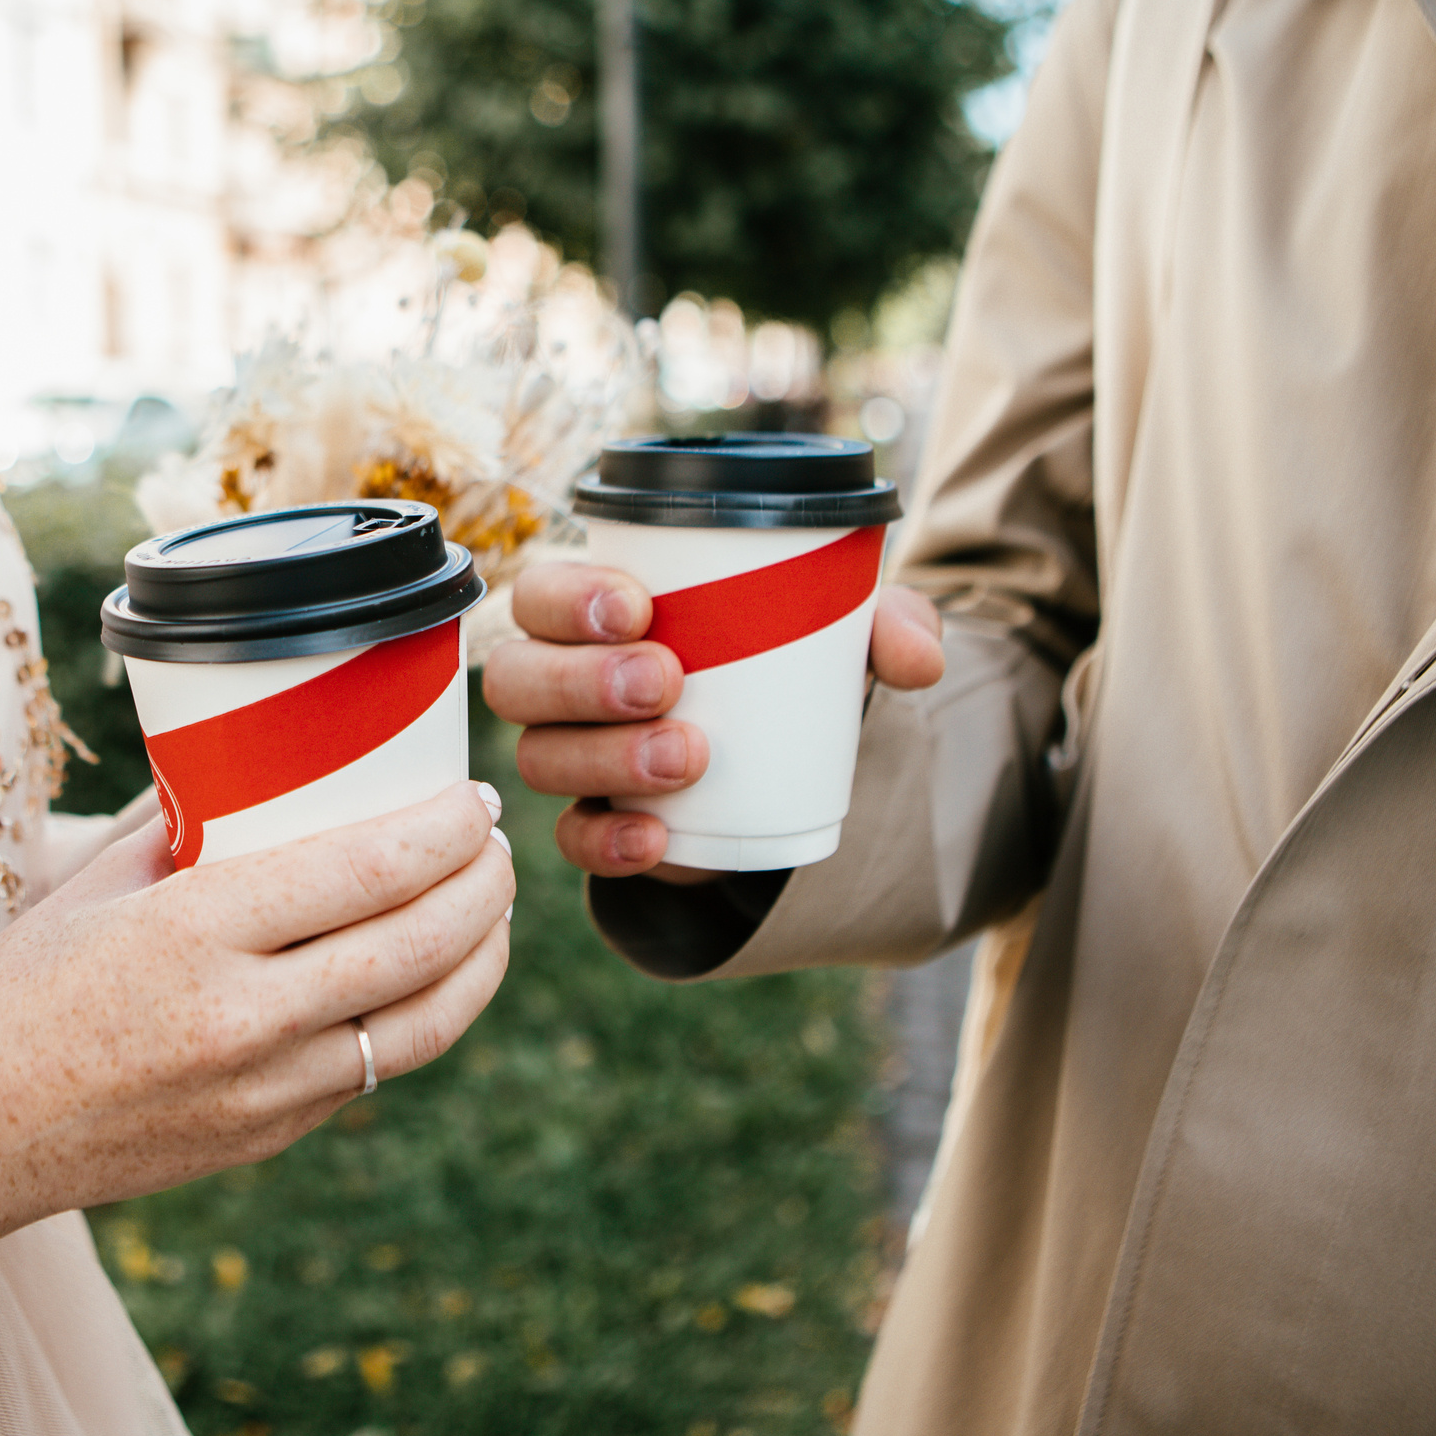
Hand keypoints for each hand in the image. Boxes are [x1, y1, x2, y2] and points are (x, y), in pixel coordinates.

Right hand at [0, 782, 513, 1267]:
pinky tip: (435, 978)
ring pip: (422, 1025)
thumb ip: (187, 830)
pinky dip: (424, 1016)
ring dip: (480, 962)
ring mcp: (265, 1089)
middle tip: (498, 845)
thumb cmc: (24, 991)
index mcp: (195, 933)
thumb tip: (263, 773)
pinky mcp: (271, 1135)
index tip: (473, 799)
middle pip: (416, 946)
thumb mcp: (96, 884)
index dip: (443, 834)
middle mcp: (243, 1017)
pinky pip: (375, 1070)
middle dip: (482, 887)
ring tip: (493, 913)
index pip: (364, 873)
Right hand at [482, 562, 943, 880]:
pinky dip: (609, 842)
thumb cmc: (785, 660)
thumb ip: (887, 622)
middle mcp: (561, 683)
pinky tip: (656, 838)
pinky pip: (572, 841)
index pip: (540, 593)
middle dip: (580, 680)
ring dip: (604, 758)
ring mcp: (572, 758)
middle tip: (666, 681)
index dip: (568, 598)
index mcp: (595, 612)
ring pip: (539, 757)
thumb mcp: (841, 632)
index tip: (638, 607)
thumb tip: (917, 658)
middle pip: (517, 679)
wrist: (785, 760)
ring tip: (689, 757)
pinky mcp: (597, 825)